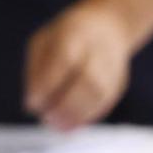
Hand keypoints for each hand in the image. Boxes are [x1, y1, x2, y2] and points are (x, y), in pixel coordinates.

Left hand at [24, 3, 132, 130]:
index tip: (32, 103)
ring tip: (58, 126)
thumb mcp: (43, 41)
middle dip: (65, 104)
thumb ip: (36, 70)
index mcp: (75, 31)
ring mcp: (113, 65)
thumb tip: (32, 104)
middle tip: (46, 119)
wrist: (111, 26)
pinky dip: (87, 116)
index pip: (65, 59)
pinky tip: (72, 124)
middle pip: (88, 79)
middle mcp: (99, 48)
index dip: (48, 85)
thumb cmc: (67, 36)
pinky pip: (105, 103)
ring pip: (100, 94)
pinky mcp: (119, 82)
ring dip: (77, 115)